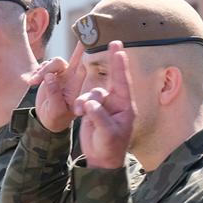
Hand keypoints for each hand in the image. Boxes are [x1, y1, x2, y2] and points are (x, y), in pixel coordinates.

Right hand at [27, 45, 85, 132]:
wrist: (47, 119)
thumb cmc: (56, 118)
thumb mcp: (56, 111)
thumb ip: (54, 94)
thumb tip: (49, 76)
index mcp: (80, 86)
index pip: (87, 68)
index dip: (90, 56)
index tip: (90, 42)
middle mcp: (74, 77)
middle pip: (77, 58)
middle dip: (80, 46)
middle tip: (79, 27)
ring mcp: (64, 74)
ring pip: (55, 62)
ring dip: (43, 70)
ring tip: (33, 82)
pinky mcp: (52, 73)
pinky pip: (45, 65)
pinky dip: (37, 72)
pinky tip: (31, 81)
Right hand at [74, 40, 135, 169]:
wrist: (101, 160)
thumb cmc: (109, 148)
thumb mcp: (106, 134)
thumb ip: (98, 117)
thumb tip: (89, 104)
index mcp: (125, 107)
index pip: (123, 82)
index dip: (120, 64)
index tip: (120, 48)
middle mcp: (116, 103)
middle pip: (109, 82)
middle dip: (111, 64)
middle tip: (114, 43)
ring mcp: (104, 105)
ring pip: (92, 93)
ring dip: (84, 101)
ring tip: (79, 113)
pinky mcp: (93, 110)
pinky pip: (84, 100)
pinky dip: (80, 105)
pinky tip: (78, 114)